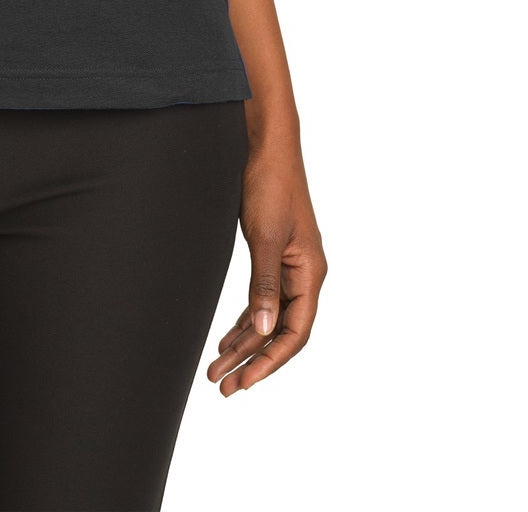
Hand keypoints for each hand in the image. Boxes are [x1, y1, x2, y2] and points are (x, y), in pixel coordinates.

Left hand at [208, 135, 327, 393]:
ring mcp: (289, 265)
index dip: (270, 360)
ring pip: (268, 317)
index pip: (295, 332)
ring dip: (244, 343)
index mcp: (310, 272)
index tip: (245, 381)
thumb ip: (265, 285)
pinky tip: (227, 337)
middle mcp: (304, 274)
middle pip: (280, 330)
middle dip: (252, 359)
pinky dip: (244, 320)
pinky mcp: (273, 254)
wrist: (265, 143)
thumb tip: (261, 331)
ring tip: (217, 367)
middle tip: (222, 385)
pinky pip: (261, 299)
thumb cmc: (270, 184)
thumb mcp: (266, 237)